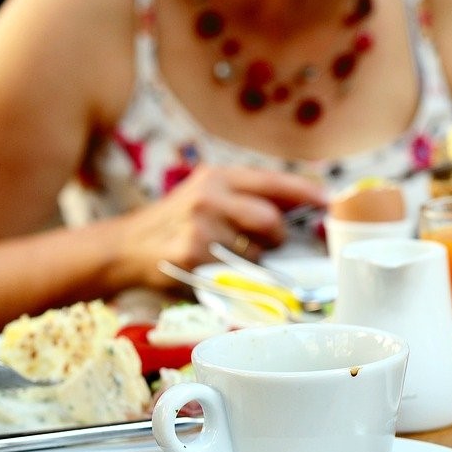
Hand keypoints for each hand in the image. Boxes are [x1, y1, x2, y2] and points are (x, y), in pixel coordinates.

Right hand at [116, 165, 326, 289]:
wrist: (124, 247)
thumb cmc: (176, 223)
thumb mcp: (206, 195)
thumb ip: (246, 197)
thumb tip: (300, 210)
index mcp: (218, 177)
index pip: (273, 181)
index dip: (305, 193)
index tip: (327, 202)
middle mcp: (209, 195)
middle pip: (270, 219)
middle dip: (276, 237)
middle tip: (267, 243)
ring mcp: (200, 225)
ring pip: (255, 250)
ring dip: (252, 260)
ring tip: (228, 256)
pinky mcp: (192, 253)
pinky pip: (234, 271)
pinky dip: (232, 275)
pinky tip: (212, 268)